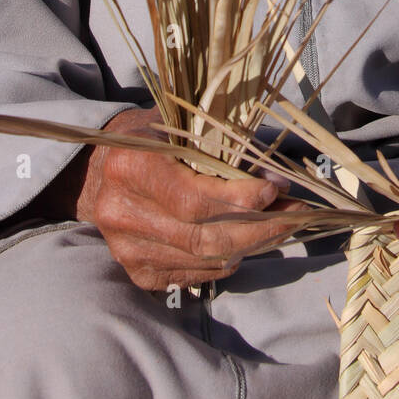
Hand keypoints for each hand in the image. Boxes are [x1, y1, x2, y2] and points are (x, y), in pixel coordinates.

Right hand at [71, 107, 302, 290]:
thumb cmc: (153, 138)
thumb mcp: (182, 124)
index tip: (275, 191)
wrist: (102, 170)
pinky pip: (195, 274)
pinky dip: (227, 260)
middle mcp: (121, 214)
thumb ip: (224, 147)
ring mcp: (126, 249)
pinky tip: (245, 241)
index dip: (239, 201)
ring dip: (251, 244)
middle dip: (259, 228)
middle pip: (204, 237)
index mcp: (130, 168)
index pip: (193, 199)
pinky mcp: (137, 273)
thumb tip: (276, 178)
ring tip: (279, 225)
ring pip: (204, 259)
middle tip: (295, 214)